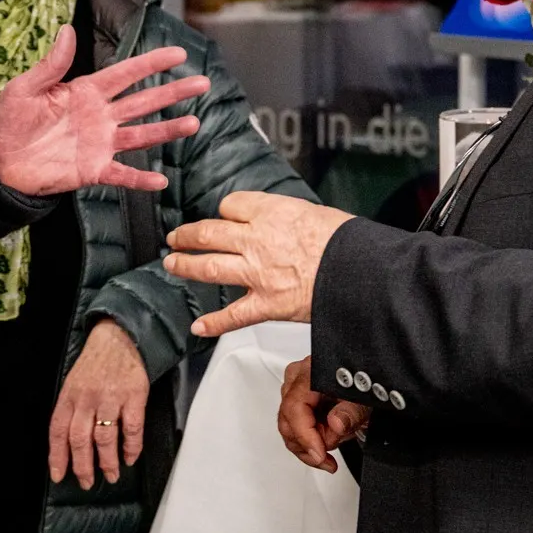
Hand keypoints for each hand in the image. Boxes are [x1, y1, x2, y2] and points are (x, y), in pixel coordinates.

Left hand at [0, 26, 210, 194]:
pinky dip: (140, 180)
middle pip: (144, 101)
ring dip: (167, 130)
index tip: (178, 55)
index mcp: (85, 91)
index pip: (126, 73)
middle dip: (173, 92)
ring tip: (193, 124)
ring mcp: (99, 144)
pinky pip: (121, 174)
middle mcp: (99, 116)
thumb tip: (67, 30)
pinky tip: (160, 181)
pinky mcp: (92, 170)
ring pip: (141, 135)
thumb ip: (51, 64)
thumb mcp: (24, 88)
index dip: (152, 63)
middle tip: (202, 83)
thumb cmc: (6, 121)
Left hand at [48, 319, 149, 488]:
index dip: (57, 456)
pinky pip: (131, 428)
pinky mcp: (133, 397)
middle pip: (80, 440)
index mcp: (69, 396)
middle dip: (83, 466)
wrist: (121, 338)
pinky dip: (131, 447)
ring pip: (105, 438)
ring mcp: (111, 398)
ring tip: (111, 475)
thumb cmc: (96, 363)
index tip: (59, 476)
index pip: (58, 431)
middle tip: (87, 483)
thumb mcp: (74, 382)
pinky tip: (130, 458)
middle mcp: (87, 399)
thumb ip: (71, 409)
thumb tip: (69, 443)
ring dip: (108, 462)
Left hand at [163, 192, 354, 336]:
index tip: (224, 216)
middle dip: (187, 235)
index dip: (226, 211)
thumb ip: (293, 218)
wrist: (360, 272)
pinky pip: (232, 316)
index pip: (232, 205)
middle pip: (208, 233)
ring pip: (208, 268)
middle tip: (176, 237)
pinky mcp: (266, 304)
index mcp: (271, 213)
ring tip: (172, 263)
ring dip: (185, 266)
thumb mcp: (318, 213)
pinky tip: (199, 327)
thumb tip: (287, 223)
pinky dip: (213, 324)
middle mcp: (256, 241)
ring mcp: (257, 274)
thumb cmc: (347, 242)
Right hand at [278, 356, 369, 472]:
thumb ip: (352, 412)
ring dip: (311, 444)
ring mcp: (293, 389)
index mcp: (310, 372)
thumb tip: (336, 424)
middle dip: (310, 445)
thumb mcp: (366, 400)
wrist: (365, 381)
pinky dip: (309, 440)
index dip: (305, 436)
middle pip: (288, 421)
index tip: (319, 455)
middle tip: (330, 456)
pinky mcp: (295, 400)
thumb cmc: (363, 386)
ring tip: (335, 442)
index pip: (294, 407)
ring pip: (288, 428)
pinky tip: (326, 442)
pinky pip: (293, 427)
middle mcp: (297, 378)